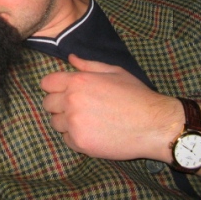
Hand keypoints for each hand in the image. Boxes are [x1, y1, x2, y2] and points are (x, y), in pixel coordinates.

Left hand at [40, 54, 181, 162]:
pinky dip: (75, 137)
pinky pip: (66, 139)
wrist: (155, 125)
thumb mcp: (114, 72)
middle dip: (59, 104)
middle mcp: (71, 101)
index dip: (53, 87)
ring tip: (88, 120)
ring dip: (66, 122)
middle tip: (78, 107)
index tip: (62, 91)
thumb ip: (87, 65)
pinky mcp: (80, 143)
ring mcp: (74, 124)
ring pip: (55, 123)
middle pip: (47, 103)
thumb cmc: (136, 95)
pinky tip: (93, 132)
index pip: (46, 83)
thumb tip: (70, 58)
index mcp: (77, 81)